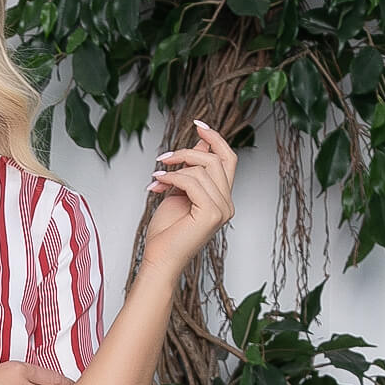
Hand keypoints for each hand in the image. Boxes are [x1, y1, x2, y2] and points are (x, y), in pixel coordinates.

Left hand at [141, 120, 236, 278]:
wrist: (158, 260)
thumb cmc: (165, 233)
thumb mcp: (179, 193)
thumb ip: (191, 171)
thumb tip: (200, 146)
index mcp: (222, 199)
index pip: (228, 159)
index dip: (215, 139)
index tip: (198, 125)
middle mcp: (227, 204)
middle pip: (217, 159)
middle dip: (189, 152)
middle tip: (165, 158)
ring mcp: (222, 209)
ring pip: (203, 169)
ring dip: (175, 168)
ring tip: (157, 177)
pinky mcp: (211, 213)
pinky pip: (193, 182)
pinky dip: (173, 178)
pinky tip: (157, 183)